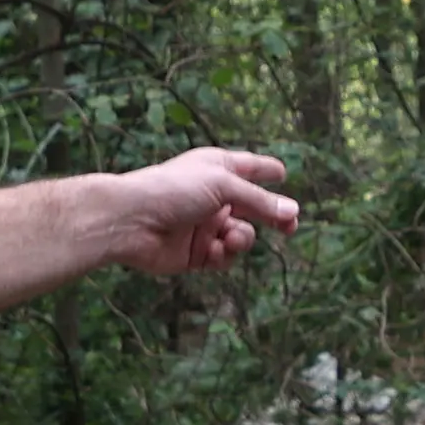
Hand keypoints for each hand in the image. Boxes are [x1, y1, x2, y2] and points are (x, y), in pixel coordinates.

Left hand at [84, 148, 297, 278]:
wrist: (130, 221)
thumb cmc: (172, 190)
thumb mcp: (223, 186)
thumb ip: (260, 201)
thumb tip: (293, 211)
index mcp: (216, 169)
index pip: (248, 168)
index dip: (266, 170)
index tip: (282, 173)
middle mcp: (212, 197)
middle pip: (252, 207)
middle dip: (272, 217)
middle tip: (291, 227)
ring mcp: (203, 226)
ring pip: (241, 236)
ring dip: (242, 239)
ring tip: (231, 238)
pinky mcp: (195, 254)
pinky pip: (222, 257)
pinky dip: (222, 255)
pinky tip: (212, 251)